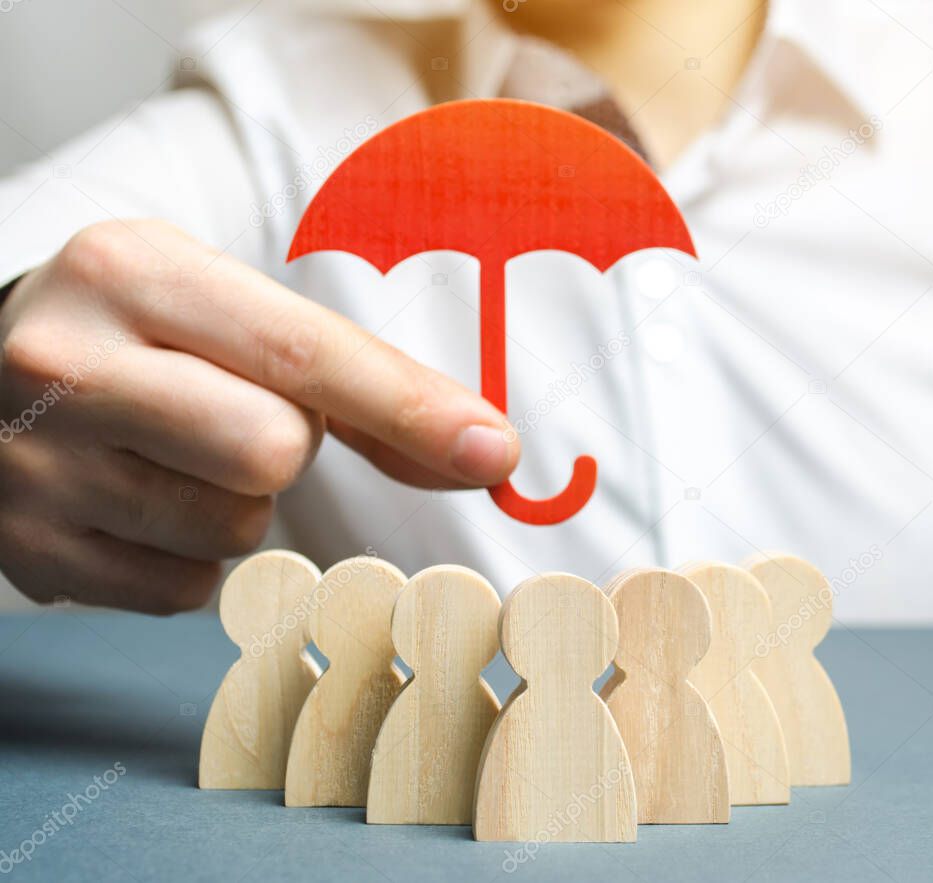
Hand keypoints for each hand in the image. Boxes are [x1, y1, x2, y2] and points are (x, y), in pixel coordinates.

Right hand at [0, 220, 517, 612]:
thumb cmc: (141, 338)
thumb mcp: (227, 312)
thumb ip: (353, 378)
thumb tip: (479, 449)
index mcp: (131, 271)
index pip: (302, 352)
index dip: (409, 408)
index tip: (491, 450)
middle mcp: (66, 361)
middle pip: (274, 452)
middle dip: (288, 448)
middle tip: (236, 416)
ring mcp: (36, 467)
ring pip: (235, 531)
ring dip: (239, 505)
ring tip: (177, 457)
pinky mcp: (32, 552)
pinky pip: (187, 588)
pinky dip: (194, 555)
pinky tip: (144, 504)